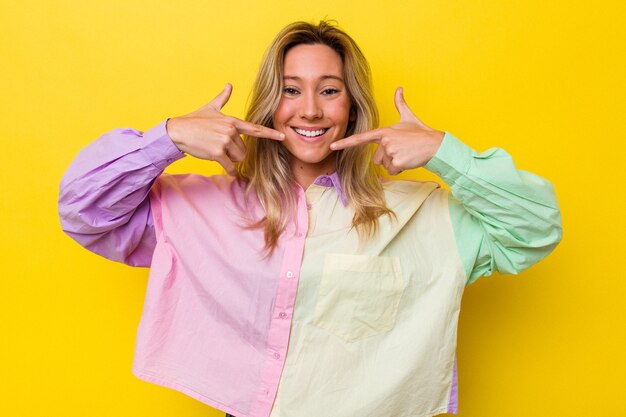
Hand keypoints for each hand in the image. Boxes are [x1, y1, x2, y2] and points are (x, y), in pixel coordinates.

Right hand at [166, 83, 284, 174]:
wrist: (178, 131)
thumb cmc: (194, 120)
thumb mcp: (211, 108)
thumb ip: (223, 98)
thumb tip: (229, 85)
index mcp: (232, 121)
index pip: (255, 129)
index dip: (270, 134)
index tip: (282, 137)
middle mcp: (231, 130)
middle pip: (244, 150)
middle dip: (234, 152)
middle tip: (219, 146)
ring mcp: (224, 141)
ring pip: (238, 158)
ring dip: (229, 159)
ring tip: (216, 150)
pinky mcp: (217, 152)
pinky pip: (229, 166)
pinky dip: (229, 170)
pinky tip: (224, 167)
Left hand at [330, 87, 443, 174]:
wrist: (435, 144)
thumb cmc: (420, 133)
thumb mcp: (408, 117)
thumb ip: (401, 104)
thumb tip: (399, 88)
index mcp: (384, 131)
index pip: (361, 138)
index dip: (345, 142)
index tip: (332, 145)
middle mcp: (384, 140)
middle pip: (377, 158)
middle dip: (389, 158)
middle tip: (402, 150)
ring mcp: (390, 151)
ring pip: (385, 165)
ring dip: (395, 163)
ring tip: (406, 154)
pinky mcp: (396, 161)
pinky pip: (392, 170)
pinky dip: (401, 169)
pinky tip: (409, 160)